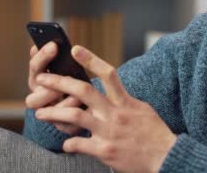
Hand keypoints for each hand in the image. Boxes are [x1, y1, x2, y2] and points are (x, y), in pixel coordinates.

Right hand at [25, 42, 83, 134]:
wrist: (93, 107)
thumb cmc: (78, 83)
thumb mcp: (71, 70)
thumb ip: (62, 61)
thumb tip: (57, 43)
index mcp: (40, 81)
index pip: (35, 67)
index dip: (42, 57)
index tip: (54, 46)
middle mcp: (41, 98)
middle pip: (32, 98)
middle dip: (50, 88)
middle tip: (65, 78)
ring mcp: (50, 114)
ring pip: (44, 113)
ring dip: (62, 103)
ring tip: (78, 97)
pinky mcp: (63, 125)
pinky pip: (63, 125)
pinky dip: (72, 119)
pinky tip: (85, 110)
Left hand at [34, 45, 176, 172]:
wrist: (167, 157)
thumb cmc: (156, 134)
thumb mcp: (143, 110)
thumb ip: (125, 101)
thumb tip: (114, 93)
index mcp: (125, 101)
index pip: (108, 73)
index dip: (90, 60)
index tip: (74, 49)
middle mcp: (115, 113)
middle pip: (83, 90)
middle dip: (59, 82)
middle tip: (41, 79)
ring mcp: (109, 131)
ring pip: (74, 115)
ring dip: (53, 113)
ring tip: (39, 113)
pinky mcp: (105, 150)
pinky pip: (79, 143)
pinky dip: (69, 143)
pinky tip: (65, 144)